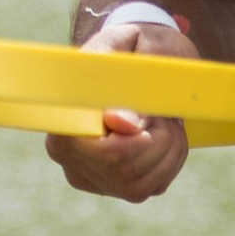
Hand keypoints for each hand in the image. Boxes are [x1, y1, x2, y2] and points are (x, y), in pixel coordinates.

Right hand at [45, 11, 196, 203]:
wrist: (144, 56)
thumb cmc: (131, 46)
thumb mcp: (124, 46)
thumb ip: (119, 80)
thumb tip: (119, 123)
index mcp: (62, 125)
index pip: (94, 151)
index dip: (127, 139)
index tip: (146, 117)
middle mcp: (72, 162)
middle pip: (124, 170)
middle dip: (156, 136)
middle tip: (158, 107)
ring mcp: (100, 180)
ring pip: (146, 182)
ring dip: (168, 146)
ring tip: (162, 115)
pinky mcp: (126, 188)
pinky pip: (158, 184)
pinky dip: (173, 157)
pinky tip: (164, 133)